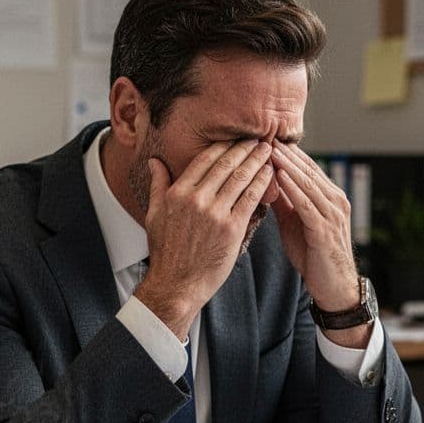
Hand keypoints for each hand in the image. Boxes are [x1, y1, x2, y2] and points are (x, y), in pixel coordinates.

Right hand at [135, 140, 274, 338]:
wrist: (176, 285)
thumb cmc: (165, 252)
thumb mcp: (154, 215)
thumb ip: (158, 185)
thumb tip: (155, 162)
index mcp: (178, 193)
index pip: (206, 160)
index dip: (224, 146)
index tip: (236, 138)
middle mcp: (196, 199)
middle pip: (226, 165)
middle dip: (245, 148)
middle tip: (259, 137)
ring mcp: (215, 214)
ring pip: (241, 178)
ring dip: (257, 161)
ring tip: (268, 150)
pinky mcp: (231, 229)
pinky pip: (251, 199)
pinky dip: (262, 183)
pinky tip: (270, 174)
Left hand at [270, 143, 369, 346]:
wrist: (334, 286)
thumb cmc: (314, 255)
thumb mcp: (295, 223)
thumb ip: (284, 202)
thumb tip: (265, 182)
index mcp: (329, 197)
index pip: (307, 168)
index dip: (289, 153)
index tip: (267, 139)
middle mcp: (335, 200)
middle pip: (308, 170)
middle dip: (287, 153)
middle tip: (266, 136)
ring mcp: (333, 214)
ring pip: (307, 183)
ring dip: (287, 166)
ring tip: (269, 150)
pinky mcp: (325, 229)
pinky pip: (307, 203)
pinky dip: (292, 188)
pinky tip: (279, 176)